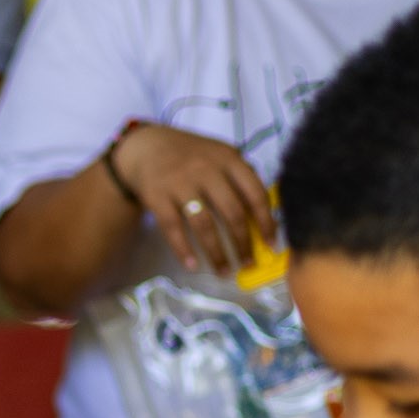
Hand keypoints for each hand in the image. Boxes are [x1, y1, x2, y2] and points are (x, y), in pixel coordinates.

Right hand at [108, 124, 273, 273]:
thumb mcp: (220, 155)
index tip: (271, 245)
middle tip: (248, 264)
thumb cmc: (191, 156)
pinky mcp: (157, 196)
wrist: (147, 146)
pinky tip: (193, 266)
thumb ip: (241, 178)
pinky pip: (173, 228)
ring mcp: (180, 183)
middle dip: (243, 244)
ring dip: (217, 253)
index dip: (266, 222)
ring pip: (204, 225)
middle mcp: (206, 169)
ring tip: (224, 271)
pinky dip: (184, 250)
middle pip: (232, 213)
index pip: (254, 193)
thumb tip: (265, 217)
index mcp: (228, 159)